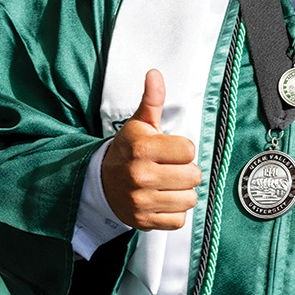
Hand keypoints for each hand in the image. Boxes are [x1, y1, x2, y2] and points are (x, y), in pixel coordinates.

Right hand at [101, 69, 201, 230]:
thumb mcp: (140, 123)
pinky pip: (179, 220)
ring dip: (183, 192)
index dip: (183, 150)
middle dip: (186, 171)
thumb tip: (154, 74)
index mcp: (142, 148)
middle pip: (193, 176)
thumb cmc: (128, 150)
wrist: (101, 181)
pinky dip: (174, 212)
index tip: (170, 150)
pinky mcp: (143, 221)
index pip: (189, 150)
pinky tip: (162, 200)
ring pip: (189, 199)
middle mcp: (140, 175)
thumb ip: (152, 99)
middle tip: (170, 168)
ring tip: (168, 184)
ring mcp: (141, 201)